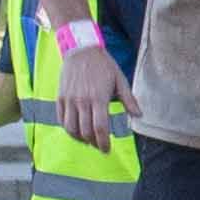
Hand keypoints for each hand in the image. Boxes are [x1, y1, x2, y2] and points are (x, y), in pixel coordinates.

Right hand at [49, 30, 120, 145]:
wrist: (81, 49)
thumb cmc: (102, 64)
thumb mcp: (119, 79)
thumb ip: (128, 99)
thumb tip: (138, 115)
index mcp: (98, 98)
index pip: (100, 128)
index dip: (103, 142)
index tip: (106, 149)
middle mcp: (82, 100)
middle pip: (85, 131)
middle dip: (93, 143)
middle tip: (99, 146)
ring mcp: (69, 99)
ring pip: (71, 128)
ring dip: (80, 139)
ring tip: (88, 140)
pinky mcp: (60, 97)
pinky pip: (61, 119)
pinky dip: (68, 129)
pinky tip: (76, 130)